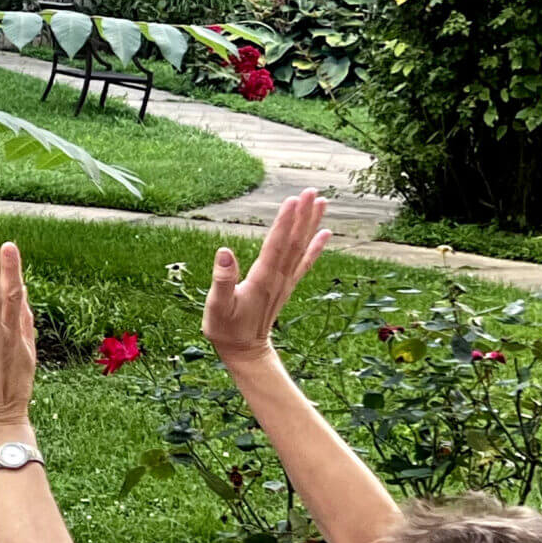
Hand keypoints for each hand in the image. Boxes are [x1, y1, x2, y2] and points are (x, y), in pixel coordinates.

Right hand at [203, 191, 331, 362]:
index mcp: (262, 279)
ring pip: (302, 248)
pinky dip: (316, 247)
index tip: (293, 200)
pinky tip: (324, 233)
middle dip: (303, 215)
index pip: (276, 246)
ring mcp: (285, 281)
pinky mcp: (286, 285)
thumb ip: (221, 280)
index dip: (285, 222)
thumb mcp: (216, 307)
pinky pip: (304, 262)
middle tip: (312, 191)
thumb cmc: (226, 330)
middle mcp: (278, 278)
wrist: (246, 351)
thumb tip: (224, 251)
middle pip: (294, 242)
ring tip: (322, 202)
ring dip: (312, 224)